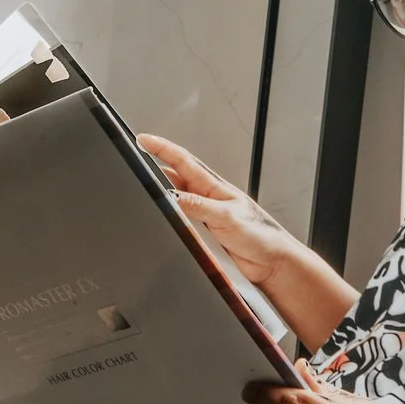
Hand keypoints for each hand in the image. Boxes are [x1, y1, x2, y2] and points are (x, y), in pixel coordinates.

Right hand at [139, 135, 310, 285]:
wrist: (271, 264)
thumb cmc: (260, 235)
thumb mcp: (227, 216)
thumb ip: (198, 205)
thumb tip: (170, 195)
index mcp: (213, 186)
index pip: (182, 161)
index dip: (161, 149)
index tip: (142, 139)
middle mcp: (204, 199)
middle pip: (170, 181)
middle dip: (151, 174)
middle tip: (133, 169)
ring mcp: (200, 218)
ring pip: (171, 205)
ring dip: (161, 203)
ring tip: (147, 201)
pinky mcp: (199, 236)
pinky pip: (176, 227)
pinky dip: (168, 225)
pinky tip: (162, 227)